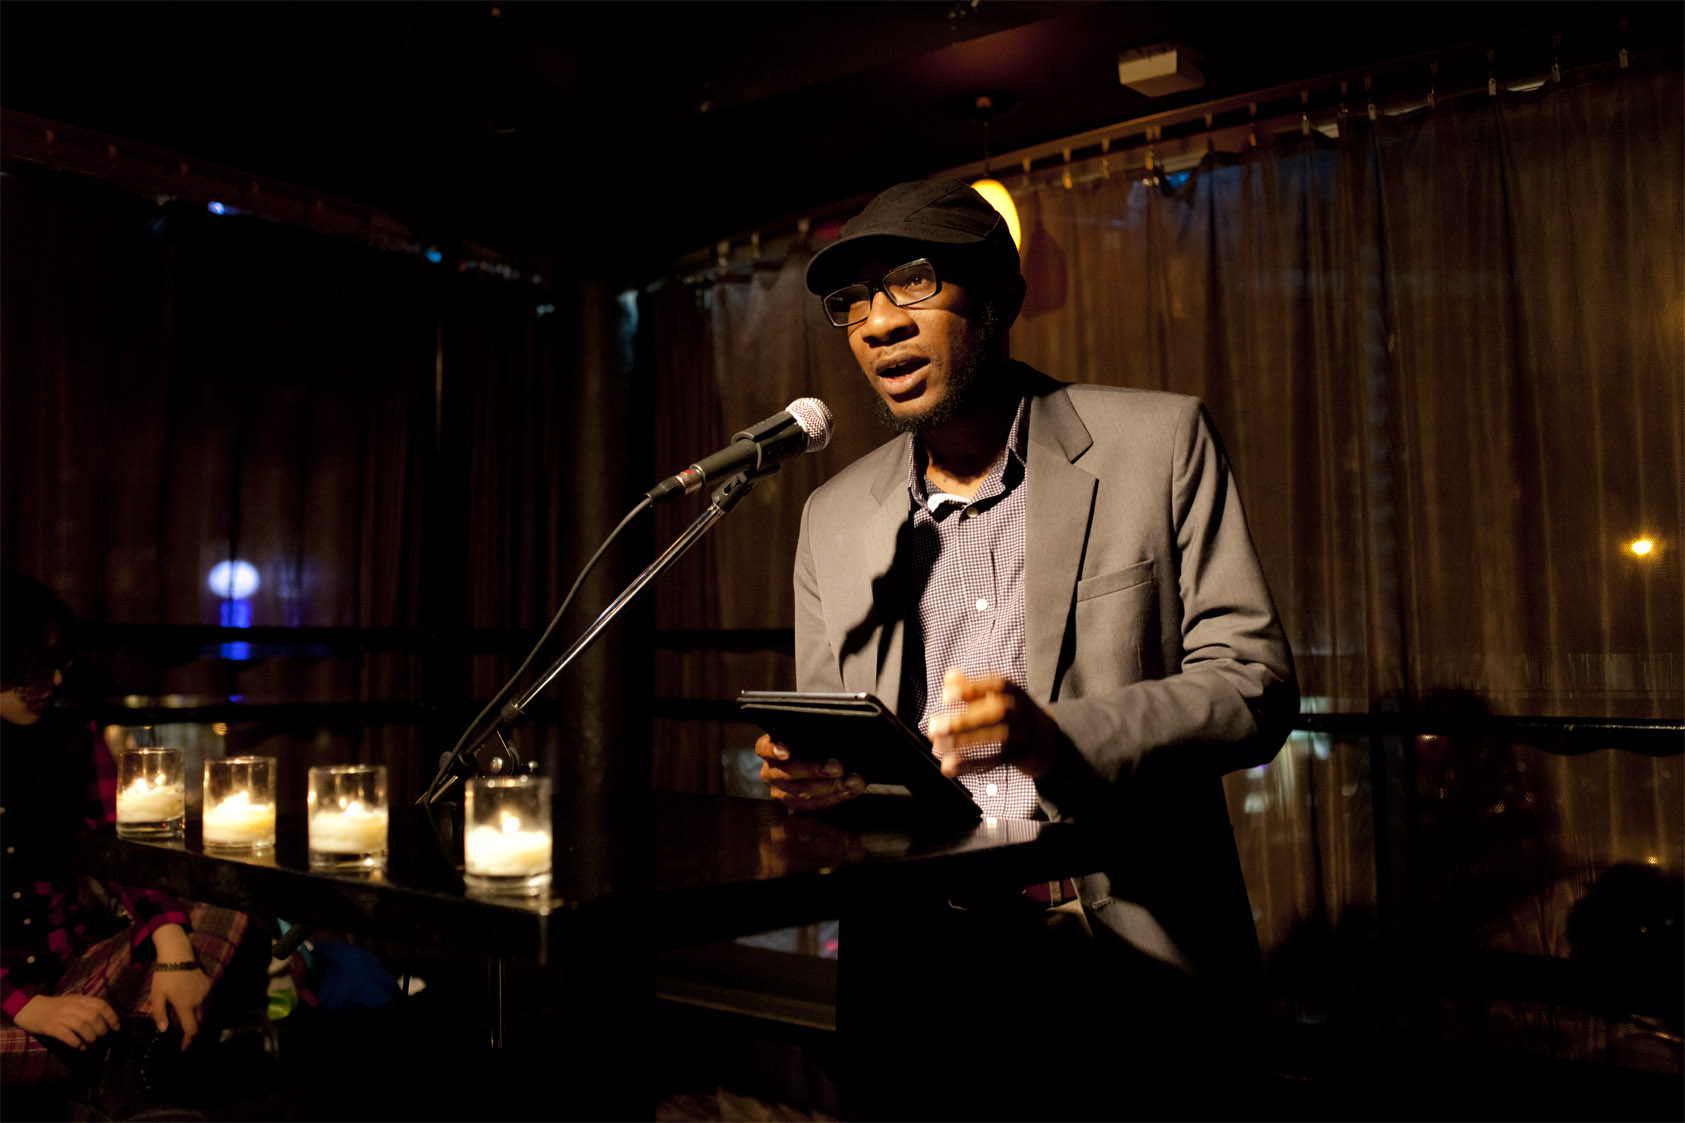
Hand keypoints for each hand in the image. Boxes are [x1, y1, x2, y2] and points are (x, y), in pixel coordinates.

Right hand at [11, 993, 119, 1050]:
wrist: (30, 1008)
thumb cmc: (56, 1008)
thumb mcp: (74, 1002)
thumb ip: (88, 1008)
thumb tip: (108, 1023)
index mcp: (80, 999)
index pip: (101, 1005)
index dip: (112, 1017)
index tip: (116, 1028)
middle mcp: (72, 1006)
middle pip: (93, 1018)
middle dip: (102, 1031)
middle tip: (102, 1039)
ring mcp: (61, 1016)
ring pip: (82, 1026)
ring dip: (91, 1038)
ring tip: (93, 1045)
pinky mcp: (51, 1027)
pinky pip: (67, 1035)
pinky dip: (77, 1043)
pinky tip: (80, 1048)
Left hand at [148, 924, 208, 1048]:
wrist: (178, 955)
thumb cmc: (164, 976)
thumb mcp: (157, 996)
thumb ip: (160, 1014)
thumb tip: (164, 1030)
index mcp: (185, 1005)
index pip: (192, 1029)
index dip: (188, 1041)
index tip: (183, 1048)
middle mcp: (199, 1001)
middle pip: (200, 1023)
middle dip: (193, 1032)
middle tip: (184, 1037)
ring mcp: (206, 993)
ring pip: (206, 1013)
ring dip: (198, 1021)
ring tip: (189, 1023)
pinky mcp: (210, 986)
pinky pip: (208, 1003)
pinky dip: (203, 1010)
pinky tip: (195, 1009)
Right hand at [755, 733, 865, 810]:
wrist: (804, 767)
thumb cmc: (804, 746)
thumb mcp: (802, 738)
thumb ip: (808, 736)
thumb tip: (831, 731)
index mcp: (767, 751)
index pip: (765, 748)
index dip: (775, 749)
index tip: (786, 751)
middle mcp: (770, 772)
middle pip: (789, 773)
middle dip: (816, 770)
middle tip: (838, 767)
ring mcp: (781, 792)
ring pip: (803, 793)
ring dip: (833, 787)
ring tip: (853, 781)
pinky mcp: (795, 805)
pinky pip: (815, 805)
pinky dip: (836, 797)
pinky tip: (851, 790)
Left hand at [927, 668, 1066, 779]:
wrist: (1049, 741)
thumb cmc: (1014, 714)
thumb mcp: (999, 695)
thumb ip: (973, 686)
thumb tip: (949, 675)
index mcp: (1012, 690)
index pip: (994, 685)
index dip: (970, 689)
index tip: (946, 696)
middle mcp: (1021, 709)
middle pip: (996, 712)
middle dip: (964, 719)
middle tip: (934, 726)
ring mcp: (1024, 732)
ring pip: (995, 736)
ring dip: (963, 742)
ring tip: (938, 746)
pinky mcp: (1022, 755)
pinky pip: (996, 759)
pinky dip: (971, 764)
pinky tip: (950, 766)